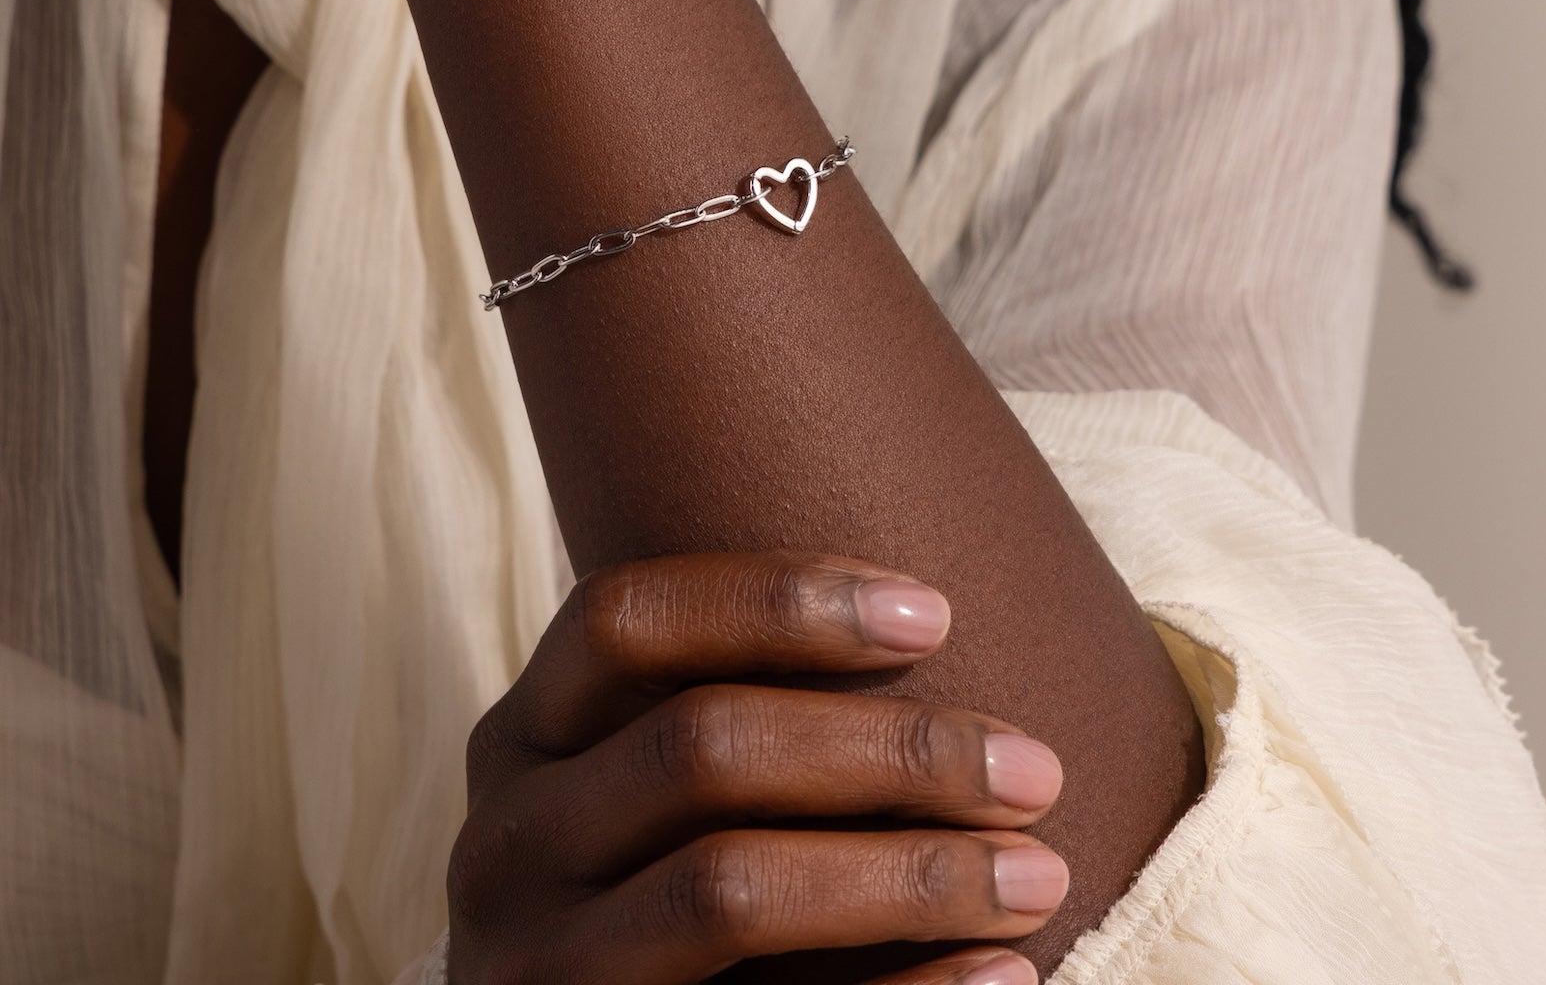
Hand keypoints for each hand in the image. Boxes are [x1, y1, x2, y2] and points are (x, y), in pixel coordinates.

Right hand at [449, 549, 1069, 984]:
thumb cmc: (655, 911)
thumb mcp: (643, 798)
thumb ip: (735, 728)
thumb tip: (935, 626)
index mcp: (519, 740)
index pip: (627, 616)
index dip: (779, 599)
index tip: (937, 615)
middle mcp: (503, 846)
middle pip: (702, 745)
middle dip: (890, 748)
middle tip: (1036, 770)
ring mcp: (533, 970)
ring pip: (729, 887)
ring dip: (911, 873)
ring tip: (1042, 873)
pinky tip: (1001, 974)